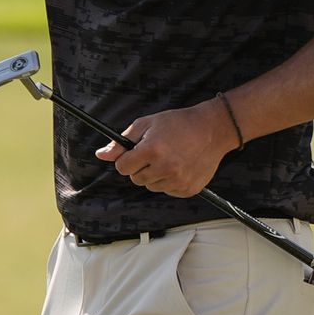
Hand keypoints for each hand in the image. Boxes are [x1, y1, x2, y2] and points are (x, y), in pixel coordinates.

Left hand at [95, 99, 236, 196]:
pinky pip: (167, 191)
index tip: (136, 153)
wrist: (212, 129)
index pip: (122, 167)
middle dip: (141, 167)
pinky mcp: (188, 189)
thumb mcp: (147, 124)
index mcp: (152, 150)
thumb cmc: (178, 123)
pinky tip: (180, 166)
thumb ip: (122, 142)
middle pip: (136, 179)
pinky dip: (170, 182)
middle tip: (155, 153)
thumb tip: (101, 155)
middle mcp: (165, 167)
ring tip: (170, 158)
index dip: (127, 159)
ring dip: (155, 175)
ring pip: (151, 186)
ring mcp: (178, 180)